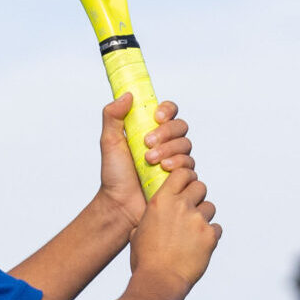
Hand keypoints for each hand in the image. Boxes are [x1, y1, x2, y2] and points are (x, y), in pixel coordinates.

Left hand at [96, 93, 193, 226]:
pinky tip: (164, 170)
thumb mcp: (109, 142)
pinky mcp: (181, 178)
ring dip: (169, 149)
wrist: (120, 204)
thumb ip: (113, 116)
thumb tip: (127, 95)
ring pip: (186, 145)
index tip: (156, 117)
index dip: (167, 110)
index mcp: (150, 130)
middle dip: (166, 132)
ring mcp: (175, 160)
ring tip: (150, 160)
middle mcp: (166, 143)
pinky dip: (178, 164)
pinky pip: (190, 165)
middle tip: (147, 143)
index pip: (168, 111)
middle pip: (180, 127)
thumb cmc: (115, 175)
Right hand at [128, 167, 220, 290]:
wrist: (159, 280)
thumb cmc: (145, 259)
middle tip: (191, 211)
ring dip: (203, 217)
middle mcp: (181, 205)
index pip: (182, 174)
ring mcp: (197, 220)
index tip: (186, 185)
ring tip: (193, 233)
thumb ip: (148, 220)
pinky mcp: (210, 235)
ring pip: (210, 207)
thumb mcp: (138, 233)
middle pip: (200, 187)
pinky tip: (199, 247)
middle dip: (197, 197)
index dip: (186, 178)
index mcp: (161, 201)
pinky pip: (216, 228)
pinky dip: (210, 236)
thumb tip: (150, 220)